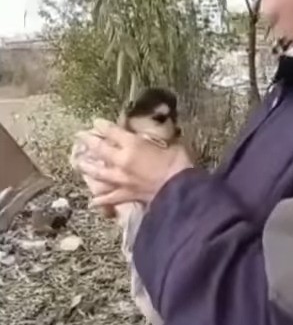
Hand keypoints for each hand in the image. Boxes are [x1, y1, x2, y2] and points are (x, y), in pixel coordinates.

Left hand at [74, 118, 192, 206]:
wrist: (181, 189)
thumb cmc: (179, 163)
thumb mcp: (170, 143)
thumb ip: (157, 140)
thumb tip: (153, 137)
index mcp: (133, 144)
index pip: (112, 131)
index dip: (102, 126)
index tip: (95, 122)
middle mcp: (122, 160)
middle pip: (100, 149)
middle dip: (88, 141)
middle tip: (79, 136)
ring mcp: (122, 179)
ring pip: (99, 173)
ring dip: (87, 167)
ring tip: (78, 163)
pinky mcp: (127, 195)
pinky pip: (110, 198)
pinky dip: (101, 200)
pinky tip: (92, 202)